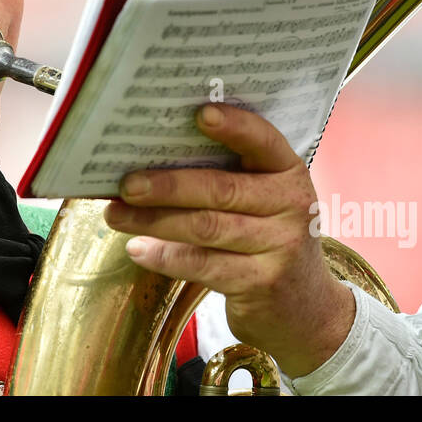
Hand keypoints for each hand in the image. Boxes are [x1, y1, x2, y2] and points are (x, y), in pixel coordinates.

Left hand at [102, 103, 355, 377]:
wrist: (306, 308)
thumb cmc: (268, 237)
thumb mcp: (266, 200)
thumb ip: (229, 176)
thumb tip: (151, 156)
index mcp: (289, 172)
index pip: (265, 142)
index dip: (235, 126)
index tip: (199, 113)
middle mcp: (291, 206)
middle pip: (222, 189)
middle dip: (168, 184)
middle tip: (126, 182)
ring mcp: (279, 247)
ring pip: (206, 228)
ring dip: (154, 220)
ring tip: (115, 215)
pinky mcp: (261, 283)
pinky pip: (203, 265)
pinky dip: (164, 256)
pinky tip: (137, 248)